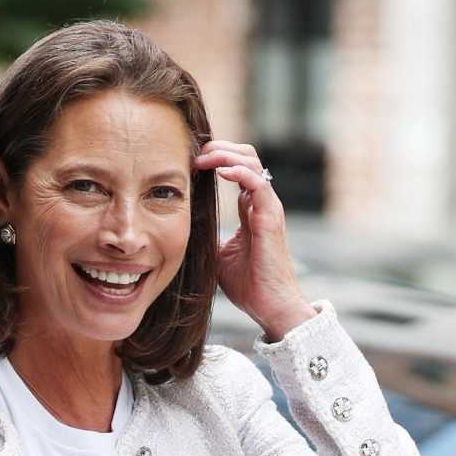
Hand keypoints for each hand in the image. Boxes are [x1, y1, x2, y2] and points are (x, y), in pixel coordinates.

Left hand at [193, 138, 317, 340]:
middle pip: (246, 155)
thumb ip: (208, 236)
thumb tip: (185, 229)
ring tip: (203, 159)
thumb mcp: (218, 256)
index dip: (216, 158)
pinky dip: (239, 172)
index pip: (237, 168)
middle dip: (220, 148)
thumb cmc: (249, 286)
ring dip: (225, 155)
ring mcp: (268, 207)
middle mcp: (261, 203)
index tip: (192, 163)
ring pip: (252, 162)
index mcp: (250, 208)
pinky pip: (258, 183)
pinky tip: (220, 171)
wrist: (270, 307)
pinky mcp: (270, 217)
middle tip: (195, 154)